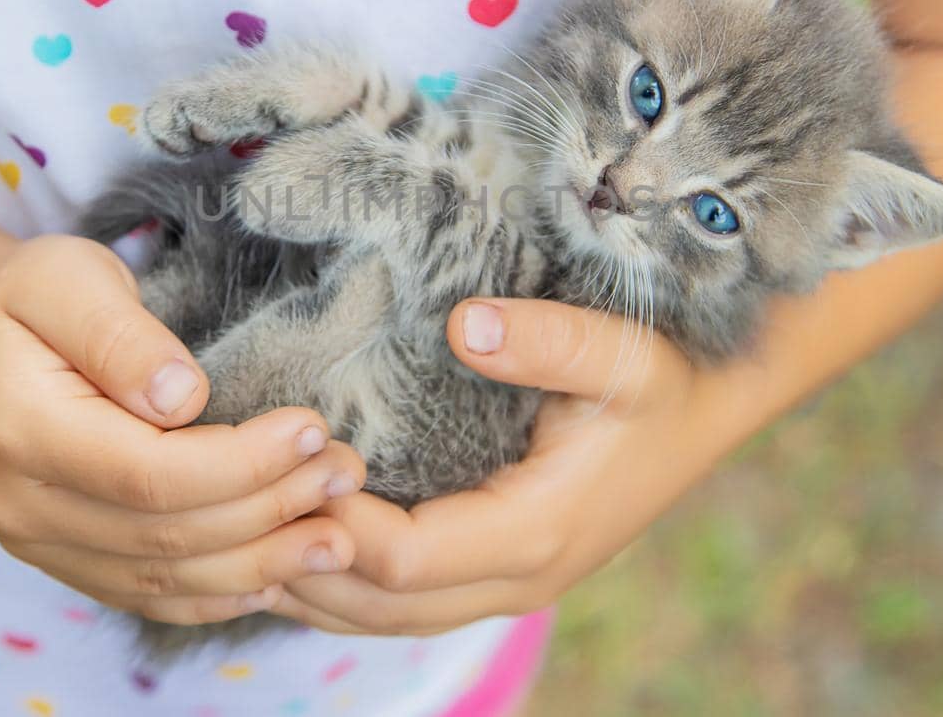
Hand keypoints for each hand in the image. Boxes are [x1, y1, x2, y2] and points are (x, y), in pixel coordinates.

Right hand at [0, 235, 366, 625]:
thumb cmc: (35, 298)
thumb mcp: (67, 278)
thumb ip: (120, 334)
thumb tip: (185, 396)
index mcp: (23, 432)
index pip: (149, 473)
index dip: (241, 462)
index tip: (311, 429)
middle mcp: (23, 506)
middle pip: (168, 532)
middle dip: (270, 508)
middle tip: (347, 474)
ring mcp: (42, 545)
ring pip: (166, 577)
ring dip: (262, 561)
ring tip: (338, 535)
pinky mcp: (69, 562)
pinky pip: (152, 595)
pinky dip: (221, 592)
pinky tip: (281, 574)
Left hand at [270, 297, 765, 635]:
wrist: (714, 405)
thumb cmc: (665, 377)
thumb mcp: (620, 350)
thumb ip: (548, 341)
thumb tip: (464, 326)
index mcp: (534, 533)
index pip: (402, 559)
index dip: (330, 523)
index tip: (279, 467)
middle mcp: (517, 577)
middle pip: (379, 606)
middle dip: (302, 567)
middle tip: (229, 513)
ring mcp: (509, 582)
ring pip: (388, 617)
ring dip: (315, 586)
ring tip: (239, 538)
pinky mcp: (501, 567)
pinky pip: (407, 600)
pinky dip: (346, 585)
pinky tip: (298, 545)